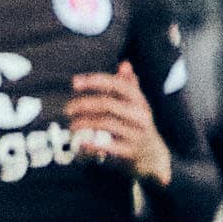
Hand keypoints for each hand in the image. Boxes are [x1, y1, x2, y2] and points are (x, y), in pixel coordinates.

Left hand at [67, 61, 171, 185]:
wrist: (155, 158)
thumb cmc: (139, 126)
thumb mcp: (137, 106)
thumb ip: (129, 85)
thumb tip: (124, 63)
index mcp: (139, 101)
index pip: (118, 85)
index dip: (96, 81)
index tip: (74, 82)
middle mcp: (140, 116)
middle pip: (108, 104)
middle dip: (83, 104)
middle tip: (67, 109)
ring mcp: (137, 134)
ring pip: (106, 123)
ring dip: (84, 123)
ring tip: (71, 126)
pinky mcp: (132, 152)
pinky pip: (109, 146)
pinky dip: (92, 143)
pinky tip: (80, 142)